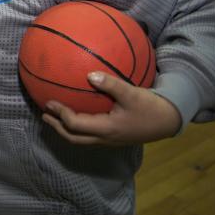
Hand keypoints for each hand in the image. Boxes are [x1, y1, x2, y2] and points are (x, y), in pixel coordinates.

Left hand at [42, 71, 181, 146]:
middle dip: (57, 127)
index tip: (49, 103)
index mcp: (107, 128)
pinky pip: (90, 135)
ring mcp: (110, 140)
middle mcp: (106, 138)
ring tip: (54, 118)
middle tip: (44, 115)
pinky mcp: (115, 137)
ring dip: (66, 130)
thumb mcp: (132, 93)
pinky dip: (78, 128)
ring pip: (82, 139)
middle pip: (74, 138)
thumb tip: (90, 75)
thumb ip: (111, 84)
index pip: (76, 125)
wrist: (170, 121)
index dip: (61, 115)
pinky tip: (78, 114)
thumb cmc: (151, 107)